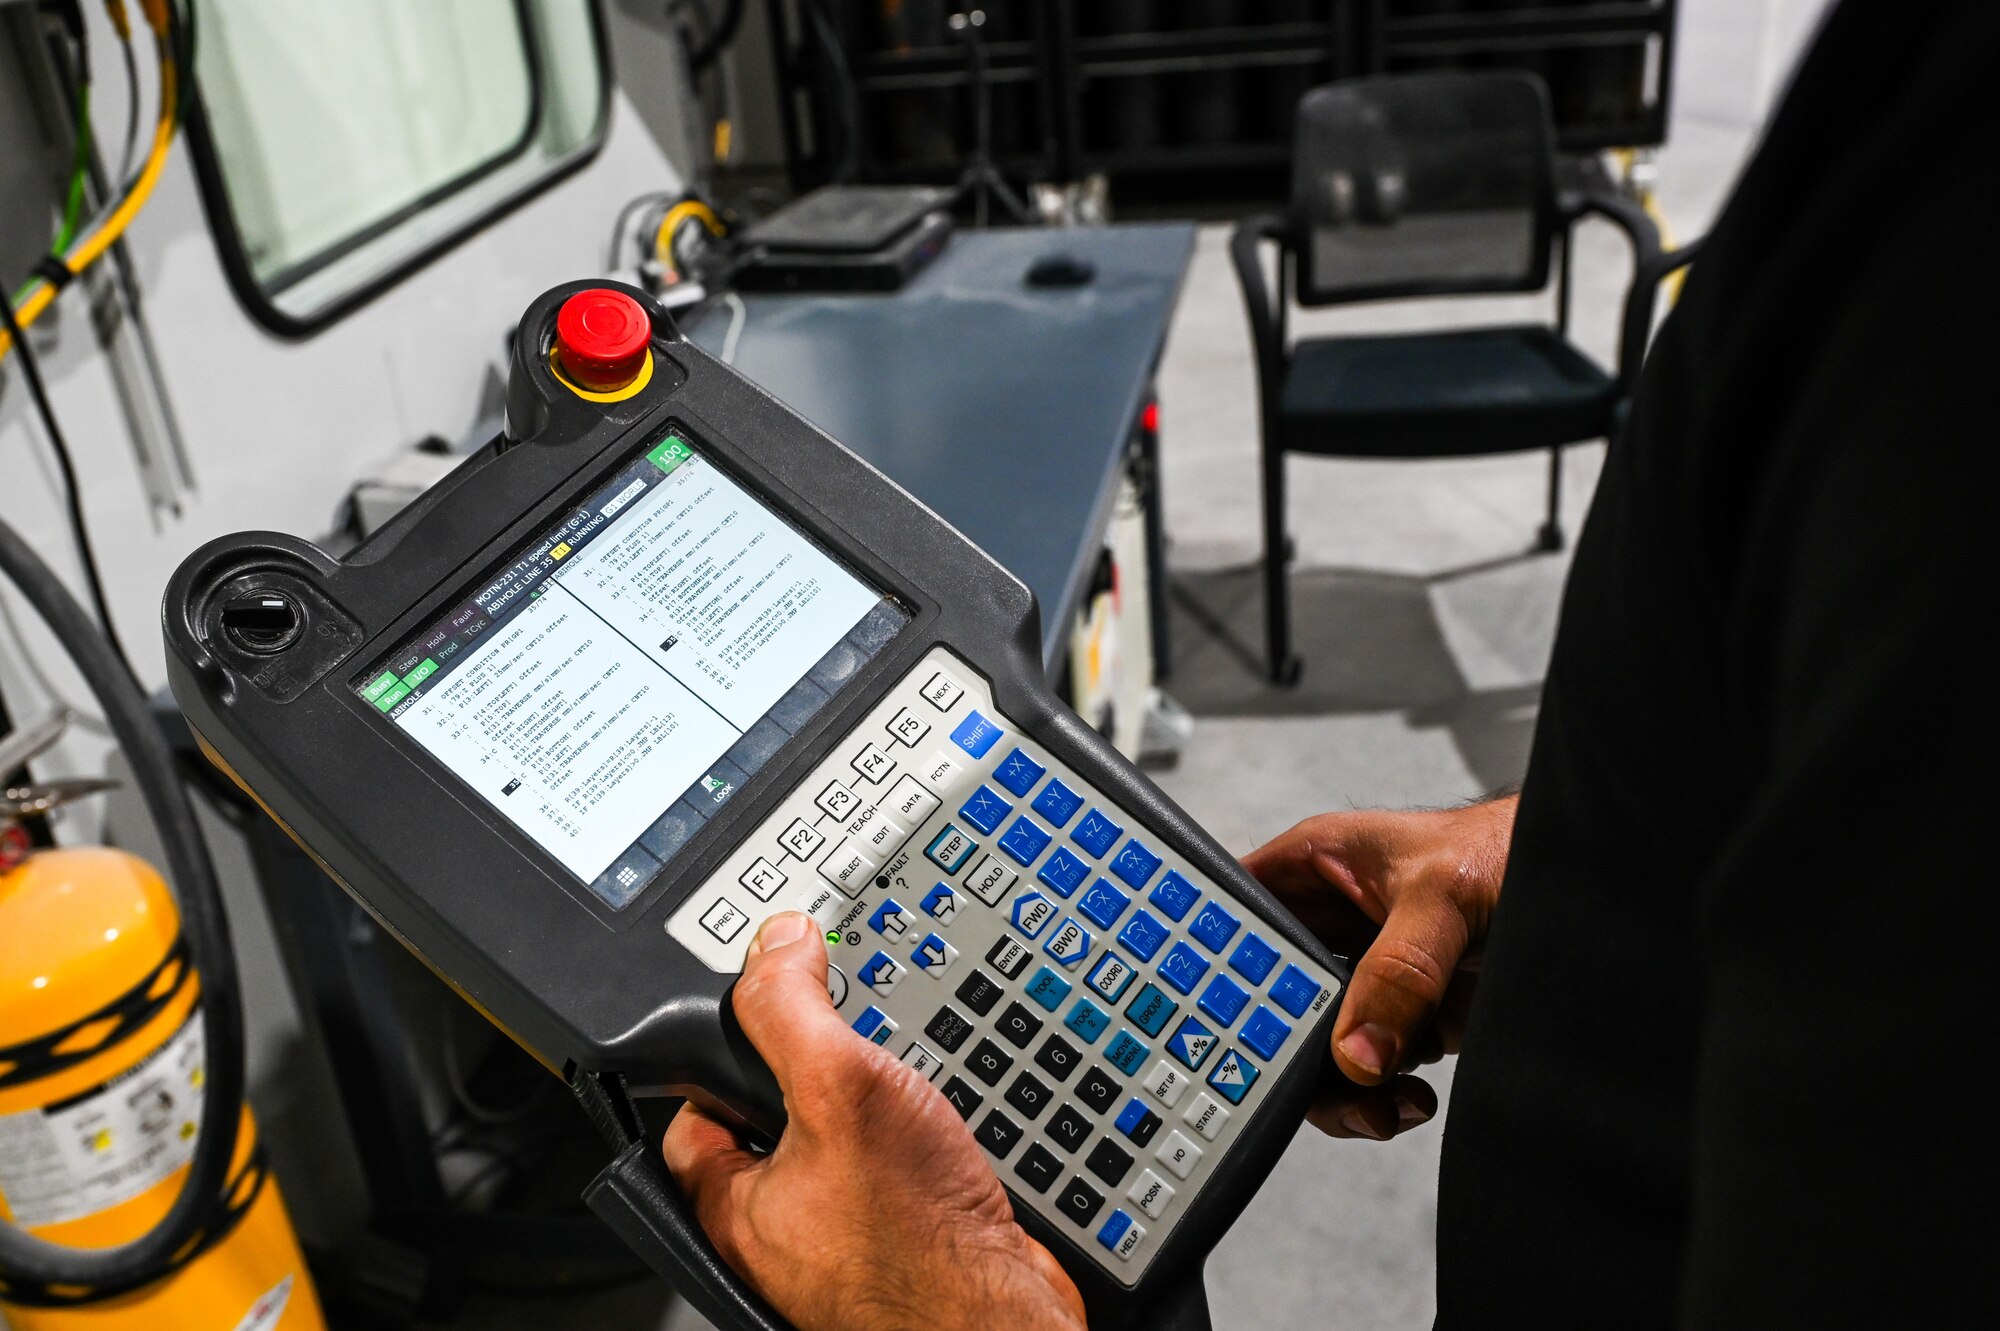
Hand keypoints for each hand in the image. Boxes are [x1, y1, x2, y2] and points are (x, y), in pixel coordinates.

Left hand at [663, 912, 1086, 1330]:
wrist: (998, 1318)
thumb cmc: (916, 1238)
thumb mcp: (840, 1086)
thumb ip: (792, 1007)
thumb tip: (776, 942)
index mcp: (729, 1206)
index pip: (695, 1105)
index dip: (731, 1050)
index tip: (776, 1015)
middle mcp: (775, 1232)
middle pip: (774, 1118)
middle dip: (821, 1077)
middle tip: (860, 1060)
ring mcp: (836, 1243)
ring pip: (841, 1145)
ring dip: (877, 1110)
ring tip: (908, 1101)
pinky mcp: (893, 1247)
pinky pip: (890, 1175)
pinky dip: (914, 1147)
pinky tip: (940, 1140)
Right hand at [1239, 797, 1514, 1140]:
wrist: (1592, 892)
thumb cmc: (1510, 848)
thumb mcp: (1445, 894)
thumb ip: (1400, 969)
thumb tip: (1357, 1050)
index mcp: (1317, 865)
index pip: (1237, 914)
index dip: (1213, 964)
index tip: (1219, 1022)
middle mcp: (1331, 922)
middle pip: (1266, 997)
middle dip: (1286, 1052)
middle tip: (1324, 1083)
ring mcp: (1366, 974)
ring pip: (1313, 1045)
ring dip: (1341, 1087)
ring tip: (1383, 1101)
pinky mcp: (1405, 1016)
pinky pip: (1365, 1069)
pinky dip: (1379, 1097)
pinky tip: (1411, 1097)